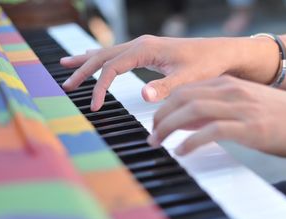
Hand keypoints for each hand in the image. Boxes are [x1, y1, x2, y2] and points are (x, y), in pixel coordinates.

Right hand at [60, 35, 260, 110]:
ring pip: (107, 53)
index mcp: (145, 49)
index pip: (111, 67)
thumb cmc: (206, 64)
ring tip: (67, 65)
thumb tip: (142, 96)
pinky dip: (101, 58)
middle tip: (65, 84)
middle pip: (103, 56)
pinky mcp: (147, 52)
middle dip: (83, 70)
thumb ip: (165, 87)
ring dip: (87, 61)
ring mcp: (142, 47)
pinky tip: (93, 58)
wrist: (220, 53)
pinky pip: (117, 54)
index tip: (93, 106)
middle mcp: (140, 44)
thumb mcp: (187, 78)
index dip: (99, 87)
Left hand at [148, 75, 285, 160]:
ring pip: (191, 111)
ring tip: (158, 143)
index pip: (185, 90)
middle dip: (160, 117)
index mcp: (227, 84)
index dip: (164, 106)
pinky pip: (210, 131)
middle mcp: (230, 90)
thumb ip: (213, 111)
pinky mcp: (248, 127)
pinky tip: (181, 152)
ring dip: (169, 127)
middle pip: (182, 98)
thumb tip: (185, 123)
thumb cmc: (278, 118)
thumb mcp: (242, 106)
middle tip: (151, 135)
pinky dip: (191, 141)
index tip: (155, 123)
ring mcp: (239, 107)